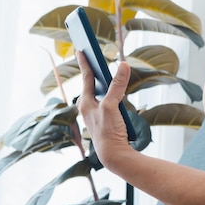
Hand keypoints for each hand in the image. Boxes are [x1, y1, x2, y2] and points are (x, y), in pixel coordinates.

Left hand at [76, 51, 132, 166]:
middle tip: (91, 57)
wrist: (113, 155)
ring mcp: (96, 114)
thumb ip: (117, 85)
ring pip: (99, 93)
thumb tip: (123, 65)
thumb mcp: (112, 106)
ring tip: (103, 71)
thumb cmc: (108, 132)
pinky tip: (116, 93)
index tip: (81, 49)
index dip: (85, 62)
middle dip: (92, 71)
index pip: (86, 77)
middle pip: (90, 84)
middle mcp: (88, 108)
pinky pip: (106, 101)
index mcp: (85, 103)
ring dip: (102, 82)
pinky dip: (110, 93)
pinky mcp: (104, 120)